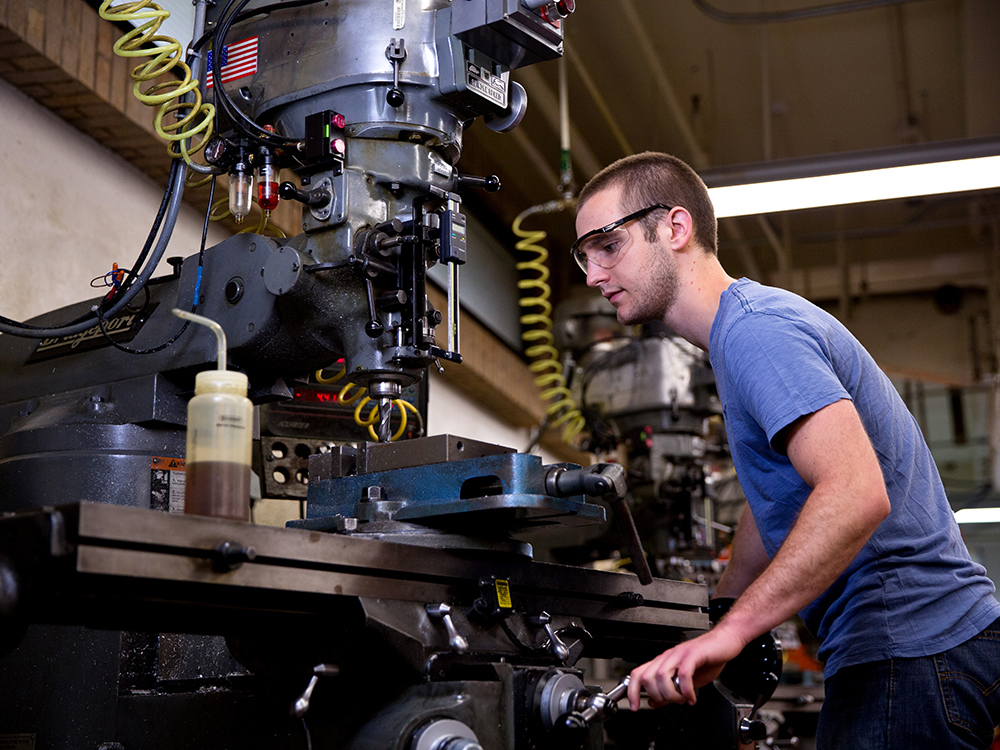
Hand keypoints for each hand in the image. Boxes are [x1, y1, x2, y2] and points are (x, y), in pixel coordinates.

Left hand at [627, 625, 746, 708]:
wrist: (725, 641)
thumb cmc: (707, 658)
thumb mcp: (685, 679)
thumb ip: (669, 691)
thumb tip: (654, 702)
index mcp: (663, 662)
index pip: (638, 674)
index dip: (632, 691)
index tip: (634, 706)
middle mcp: (668, 657)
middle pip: (647, 676)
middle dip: (655, 696)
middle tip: (669, 703)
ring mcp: (680, 654)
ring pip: (661, 675)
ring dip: (670, 694)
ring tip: (681, 700)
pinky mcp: (694, 654)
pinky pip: (683, 673)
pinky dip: (686, 689)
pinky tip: (692, 697)